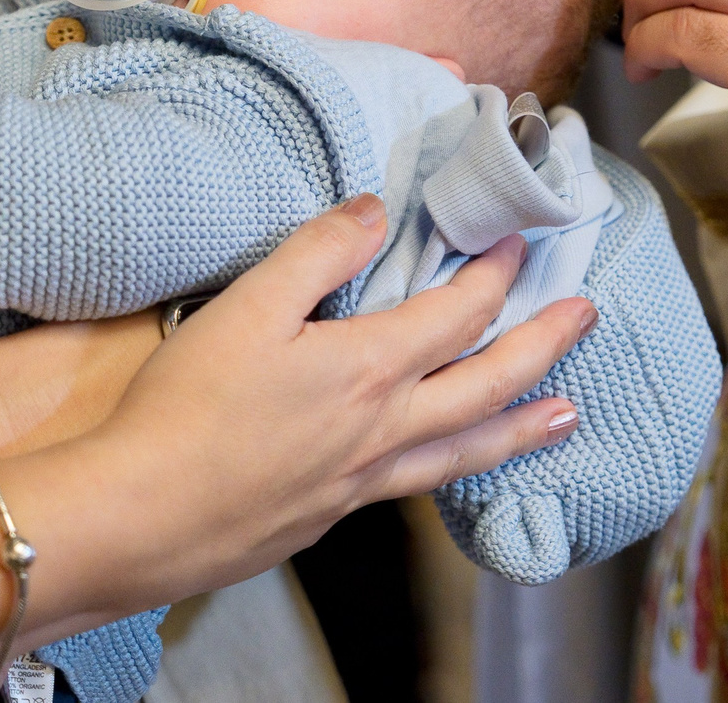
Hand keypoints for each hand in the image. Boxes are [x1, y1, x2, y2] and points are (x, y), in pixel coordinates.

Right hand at [67, 196, 595, 613]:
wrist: (141, 518)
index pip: (458, 313)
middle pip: (489, 383)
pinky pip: (423, 483)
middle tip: (587, 317)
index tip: (518, 242)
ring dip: (524, 424)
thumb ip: (316, 253)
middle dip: (544, 345)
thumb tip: (374, 208)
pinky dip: (463, 467)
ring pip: (469, 449)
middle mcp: (385, 428)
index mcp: (368, 368)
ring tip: (567, 415)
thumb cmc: (187, 410)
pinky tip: (455, 463)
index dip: (494, 273)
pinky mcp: (336, 514)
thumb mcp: (247, 309)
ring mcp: (365, 479)